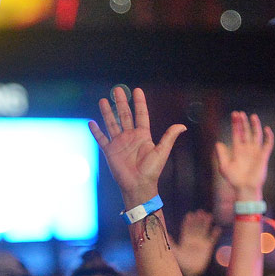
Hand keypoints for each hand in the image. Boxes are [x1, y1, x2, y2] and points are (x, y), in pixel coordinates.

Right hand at [90, 86, 185, 206]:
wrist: (138, 185)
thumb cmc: (152, 171)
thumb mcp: (162, 152)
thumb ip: (169, 137)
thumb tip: (183, 126)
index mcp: (143, 135)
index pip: (141, 114)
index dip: (139, 103)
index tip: (137, 90)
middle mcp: (130, 137)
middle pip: (124, 115)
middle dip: (121, 102)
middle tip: (117, 89)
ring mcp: (119, 143)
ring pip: (111, 123)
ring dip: (107, 112)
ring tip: (104, 100)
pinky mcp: (110, 151)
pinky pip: (101, 139)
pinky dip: (96, 131)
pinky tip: (91, 122)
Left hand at [173, 210, 220, 275]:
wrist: (190, 271)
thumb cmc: (180, 263)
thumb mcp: (173, 251)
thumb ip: (170, 241)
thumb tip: (165, 233)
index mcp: (185, 240)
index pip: (187, 228)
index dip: (189, 221)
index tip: (190, 214)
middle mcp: (193, 240)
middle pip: (196, 227)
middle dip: (198, 220)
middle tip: (200, 212)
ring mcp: (201, 244)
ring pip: (204, 231)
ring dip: (206, 223)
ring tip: (208, 215)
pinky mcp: (208, 249)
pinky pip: (212, 240)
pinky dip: (215, 234)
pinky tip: (217, 228)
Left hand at [214, 111, 273, 200]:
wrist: (245, 188)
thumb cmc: (234, 180)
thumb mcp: (224, 167)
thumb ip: (221, 155)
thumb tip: (218, 143)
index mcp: (238, 149)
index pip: (237, 133)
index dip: (236, 124)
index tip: (235, 114)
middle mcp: (247, 149)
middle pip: (246, 131)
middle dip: (243, 122)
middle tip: (240, 113)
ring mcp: (256, 152)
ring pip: (256, 135)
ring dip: (255, 126)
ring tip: (253, 116)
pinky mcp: (264, 156)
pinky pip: (268, 144)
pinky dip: (268, 137)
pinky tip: (267, 129)